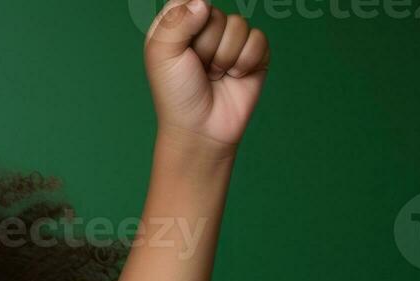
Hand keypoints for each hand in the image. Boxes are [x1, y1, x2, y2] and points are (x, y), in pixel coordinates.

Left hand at [143, 0, 270, 150]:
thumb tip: (203, 3)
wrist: (201, 130)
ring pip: (239, 25)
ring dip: (225, 57)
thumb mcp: (161, 55)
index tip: (182, 48)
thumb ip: (174, 21)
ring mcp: (230, 41)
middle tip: (199, 69)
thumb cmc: (177, 95)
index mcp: (178, 25)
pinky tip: (234, 77)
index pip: (190, 1)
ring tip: (214, 76)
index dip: (189, 22)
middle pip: (216, 14)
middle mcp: (205, 29)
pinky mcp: (253, 54)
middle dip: (207, 46)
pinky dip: (246, 61)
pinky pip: (258, 39)